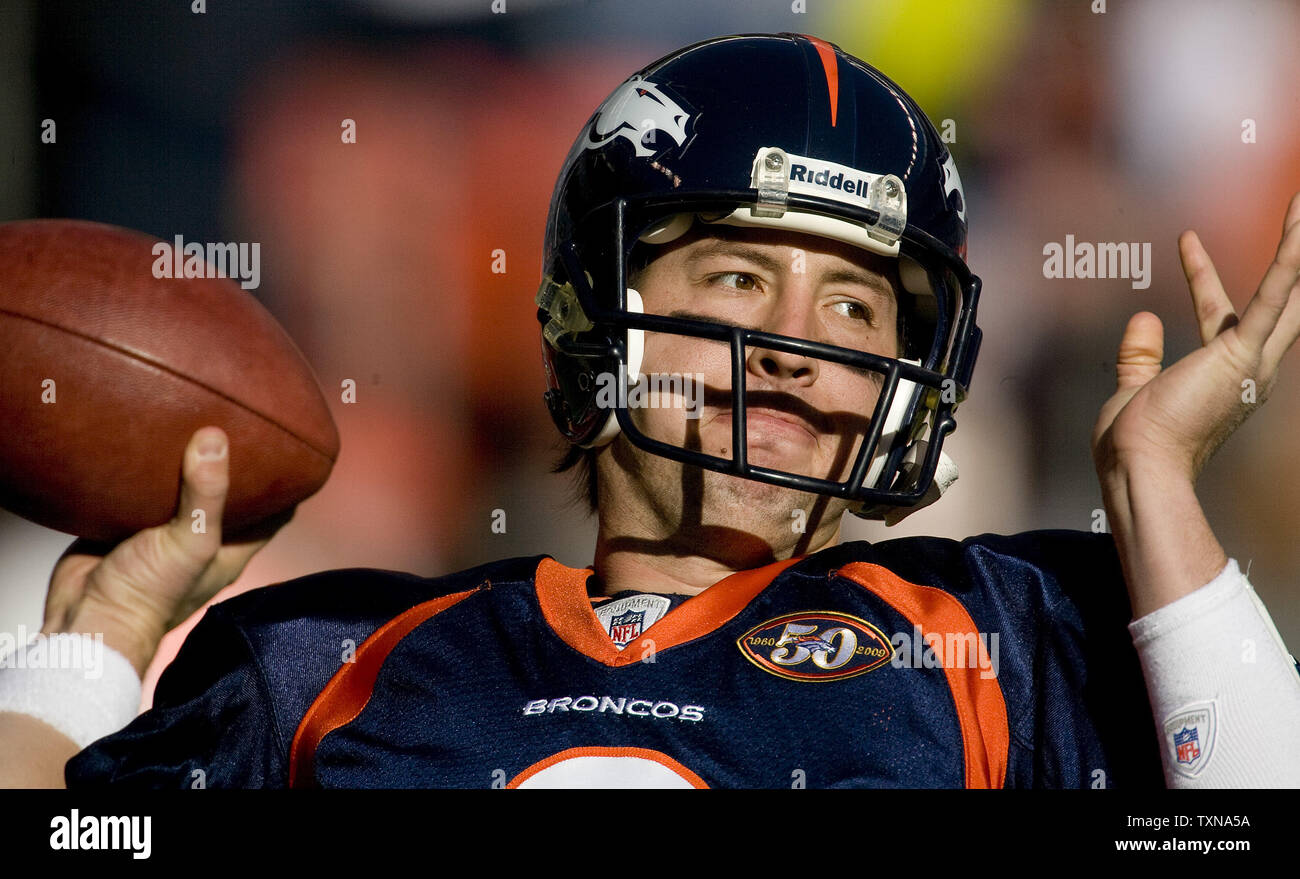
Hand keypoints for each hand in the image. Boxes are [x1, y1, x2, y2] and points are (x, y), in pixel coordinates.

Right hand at [39, 427, 288, 674]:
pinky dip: (144, 471)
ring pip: (181, 490)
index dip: (284, 485)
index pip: (273, 514)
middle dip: (231, 464)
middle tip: (235, 423)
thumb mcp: (192, 541)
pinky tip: (146, 440)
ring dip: (185, 463)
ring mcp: (162, 533)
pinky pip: (139, 492)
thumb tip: (215, 437)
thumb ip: (206, 493)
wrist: (87, 615)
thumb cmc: (150, 592)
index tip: (290, 450)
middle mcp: (201, 540)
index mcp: (230, 550)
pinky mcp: (126, 527)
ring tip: (191, 420)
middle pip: (226, 496)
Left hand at [1093, 192, 1299, 483]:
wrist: (1138, 466)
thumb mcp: (1133, 387)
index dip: (1200, 272)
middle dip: (1289, 260)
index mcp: (1220, 374)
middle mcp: (1247, 368)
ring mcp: (1250, 362)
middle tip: (1298, 215)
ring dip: (1296, 247)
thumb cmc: (1134, 443)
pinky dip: (1288, 261)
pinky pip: (1271, 298)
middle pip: (1277, 303)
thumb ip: (1140, 355)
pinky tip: (1299, 227)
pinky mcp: (1242, 355)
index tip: (1185, 237)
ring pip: (1284, 293)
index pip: (1216, 311)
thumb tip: (1142, 317)